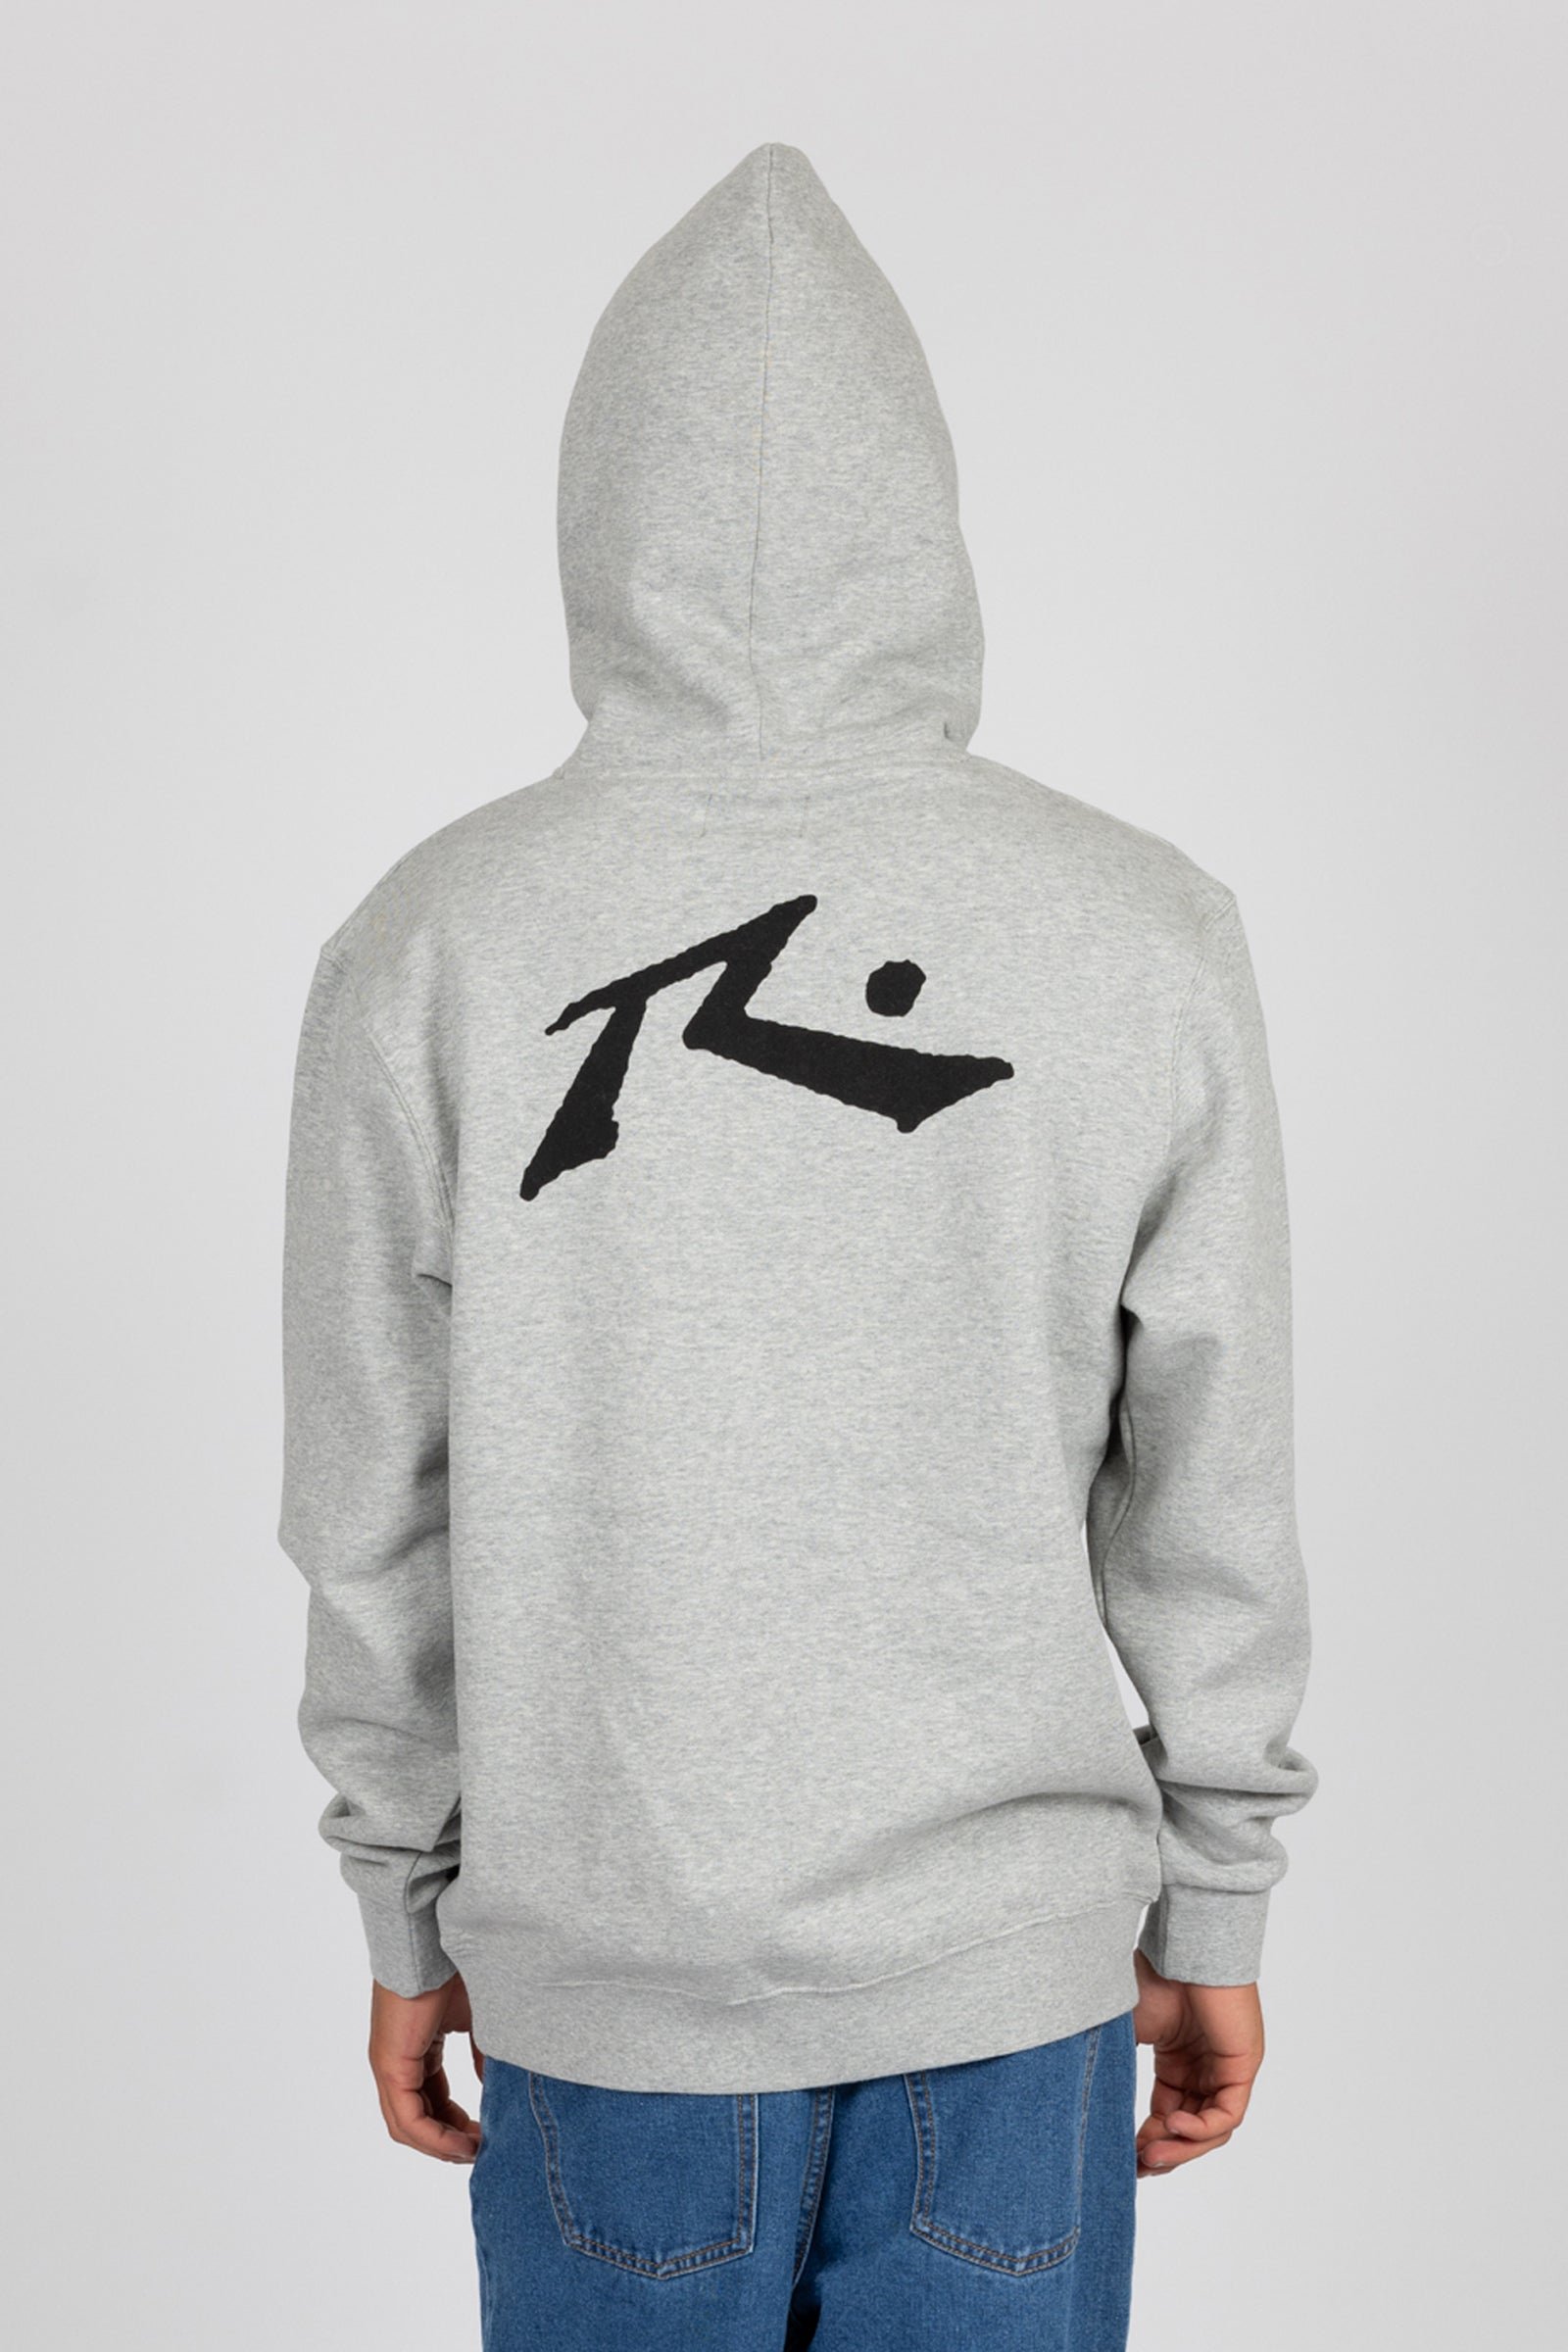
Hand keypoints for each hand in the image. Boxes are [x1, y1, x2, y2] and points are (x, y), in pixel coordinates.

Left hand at [368, 1972, 484, 2162]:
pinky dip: (434, 2138)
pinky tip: (461, 2144)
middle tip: (481, 2150)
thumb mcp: (477, 2020)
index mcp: (413, 2050)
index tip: (485, 2135)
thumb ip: (483, 2055)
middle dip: (449, 2141)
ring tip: (474, 2152)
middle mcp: (395, 2063)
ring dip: (441, 2146)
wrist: (436, 1939)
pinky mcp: (390, 2066)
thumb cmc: (456, 1968)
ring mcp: (389, 2066)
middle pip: (416, 2121)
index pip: (429, 2102)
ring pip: (408, 2127)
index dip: (455, 2125)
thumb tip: (494, 2089)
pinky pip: (408, 2119)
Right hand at [1131, 1949, 1263, 2177]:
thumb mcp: (1125, 2033)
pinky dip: (1201, 2128)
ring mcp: (1226, 2070)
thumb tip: (1082, 2102)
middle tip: (1137, 2168)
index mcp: (1178, 2063)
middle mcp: (1204, 2071)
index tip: (1124, 2160)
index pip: (1166, 2117)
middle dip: (1163, 2154)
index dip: (1147, 2142)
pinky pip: (1227, 2114)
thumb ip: (1113, 2068)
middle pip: (1189, 2131)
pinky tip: (1173, 2124)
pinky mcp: (1243, 2066)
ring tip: (1149, 2156)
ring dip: (1181, 2149)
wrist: (1180, 1948)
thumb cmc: (1152, 1978)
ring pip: (1210, 2130)